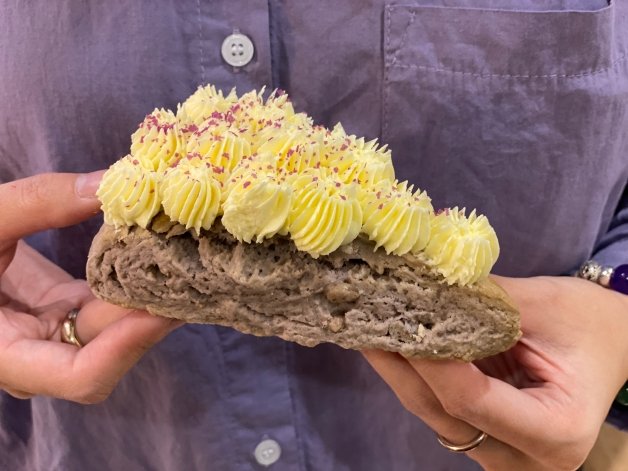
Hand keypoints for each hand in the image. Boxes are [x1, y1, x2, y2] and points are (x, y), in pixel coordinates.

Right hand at [0, 173, 179, 402]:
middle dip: (151, 316)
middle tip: (194, 274)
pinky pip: (105, 304)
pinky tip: (157, 251)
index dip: (127, 347)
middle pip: (111, 351)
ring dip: (148, 296)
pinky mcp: (62, 310)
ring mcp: (51, 333)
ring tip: (187, 258)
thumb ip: (36, 202)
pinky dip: (131, 281)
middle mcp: (34, 356)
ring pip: (114, 327)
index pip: (80, 375)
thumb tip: (109, 183)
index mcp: (3, 354)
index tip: (165, 307)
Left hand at [363, 276, 627, 470]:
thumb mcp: (546, 304)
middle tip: (360, 320)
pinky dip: (415, 375)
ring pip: (433, 413)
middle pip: (443, 412)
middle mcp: (525, 459)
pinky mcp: (485, 439)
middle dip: (399, 363)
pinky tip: (392, 343)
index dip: (426, 358)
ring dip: (399, 369)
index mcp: (555, 431)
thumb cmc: (591, 325)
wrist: (612, 346)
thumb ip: (484, 301)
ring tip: (367, 327)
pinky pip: (439, 408)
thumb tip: (423, 281)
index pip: (470, 398)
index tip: (392, 316)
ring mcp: (502, 454)